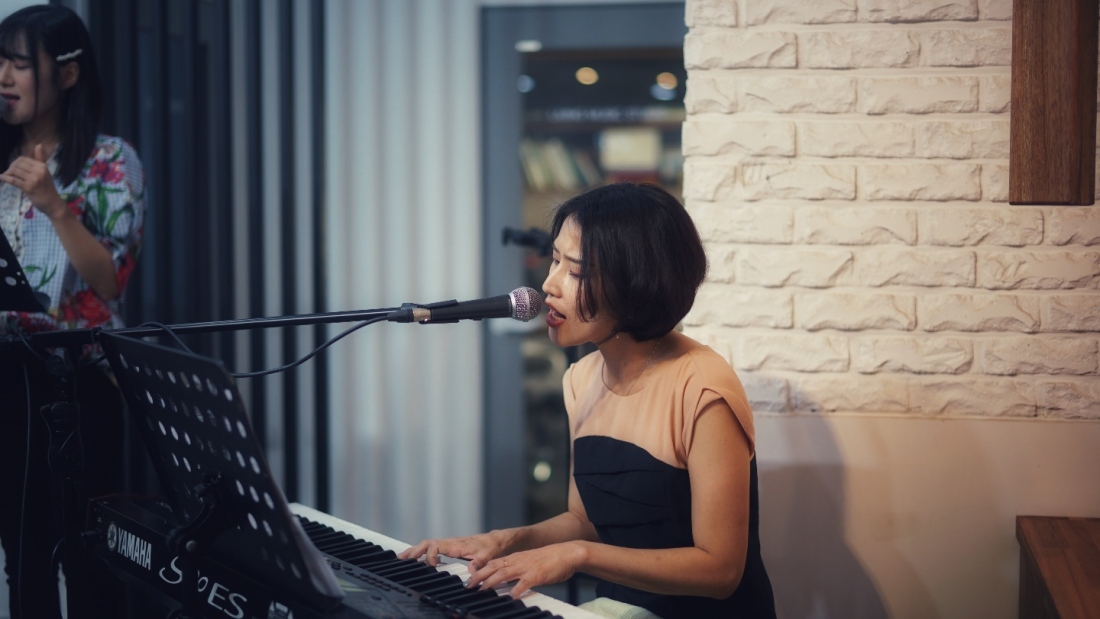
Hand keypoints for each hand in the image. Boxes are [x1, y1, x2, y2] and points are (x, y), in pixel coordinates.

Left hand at [0, 144, 66, 218]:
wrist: (52, 202)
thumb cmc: (47, 187)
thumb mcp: (45, 172)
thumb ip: (40, 159)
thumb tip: (38, 145)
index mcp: (42, 166)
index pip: (22, 159)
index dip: (15, 163)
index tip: (13, 169)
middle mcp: (38, 171)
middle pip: (17, 164)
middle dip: (10, 168)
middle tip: (8, 173)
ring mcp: (33, 179)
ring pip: (14, 171)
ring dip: (7, 173)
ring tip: (6, 176)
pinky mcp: (28, 187)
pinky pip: (13, 180)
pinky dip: (5, 178)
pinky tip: (1, 178)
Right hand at [398, 531, 505, 568]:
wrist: (494, 540)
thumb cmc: (489, 547)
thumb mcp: (486, 556)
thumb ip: (478, 564)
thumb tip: (470, 573)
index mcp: (455, 545)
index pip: (435, 546)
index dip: (430, 556)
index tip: (431, 567)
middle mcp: (449, 543)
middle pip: (427, 543)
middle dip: (414, 550)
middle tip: (402, 559)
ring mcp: (448, 544)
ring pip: (427, 544)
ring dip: (414, 550)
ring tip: (401, 557)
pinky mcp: (448, 547)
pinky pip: (431, 547)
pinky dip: (421, 551)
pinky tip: (414, 557)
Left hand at [465, 542, 582, 598]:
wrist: (568, 553)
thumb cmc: (551, 559)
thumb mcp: (530, 562)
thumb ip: (518, 570)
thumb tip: (507, 582)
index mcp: (516, 557)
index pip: (493, 563)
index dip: (480, 570)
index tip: (470, 578)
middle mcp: (518, 560)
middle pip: (494, 567)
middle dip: (480, 576)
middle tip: (468, 585)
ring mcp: (527, 567)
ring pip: (504, 573)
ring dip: (491, 582)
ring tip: (482, 590)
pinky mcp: (537, 574)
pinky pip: (524, 583)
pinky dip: (516, 590)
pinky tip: (511, 596)